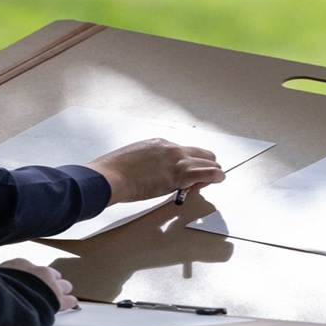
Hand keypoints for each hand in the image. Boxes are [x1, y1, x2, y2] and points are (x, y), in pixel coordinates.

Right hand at [0, 258, 78, 310]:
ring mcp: (50, 284)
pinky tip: (69, 304)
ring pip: (64, 285)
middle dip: (49, 282)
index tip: (28, 283)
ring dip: (60, 291)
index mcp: (21, 264)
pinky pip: (70, 300)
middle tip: (44, 290)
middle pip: (51, 274)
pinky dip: (69, 302)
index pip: (30, 268)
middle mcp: (38, 270)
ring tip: (56, 297)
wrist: (9, 298)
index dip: (31, 278)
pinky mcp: (58, 299)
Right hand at [82, 137, 224, 204]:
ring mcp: (177, 160)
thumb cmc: (114, 172)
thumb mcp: (133, 159)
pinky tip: (216, 181)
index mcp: (159, 143)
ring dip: (212, 173)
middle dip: (205, 166)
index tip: (186, 174)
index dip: (190, 164)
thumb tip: (156, 174)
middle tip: (199, 180)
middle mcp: (172, 148)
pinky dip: (216, 177)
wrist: (110, 177)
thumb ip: (149, 163)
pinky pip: (209, 173)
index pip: (185, 151)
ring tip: (207, 183)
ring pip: (210, 163)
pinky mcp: (181, 175)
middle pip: (203, 154)